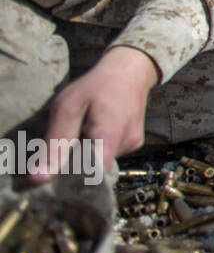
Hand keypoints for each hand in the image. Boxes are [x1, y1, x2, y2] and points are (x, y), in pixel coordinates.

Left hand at [33, 45, 159, 179]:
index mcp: (108, 137)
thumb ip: (54, 145)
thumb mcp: (67, 108)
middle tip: (69, 140)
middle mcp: (126, 144)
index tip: (59, 173)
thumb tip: (38, 179)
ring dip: (88, 152)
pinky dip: (100, 147)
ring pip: (102, 161)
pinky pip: (112, 153)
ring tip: (85, 128)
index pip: (92, 178)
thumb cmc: (95, 86)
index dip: (74, 181)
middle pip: (95, 170)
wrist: (130, 70)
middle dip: (78, 162)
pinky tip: (98, 128)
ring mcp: (133, 144)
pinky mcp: (136, 142)